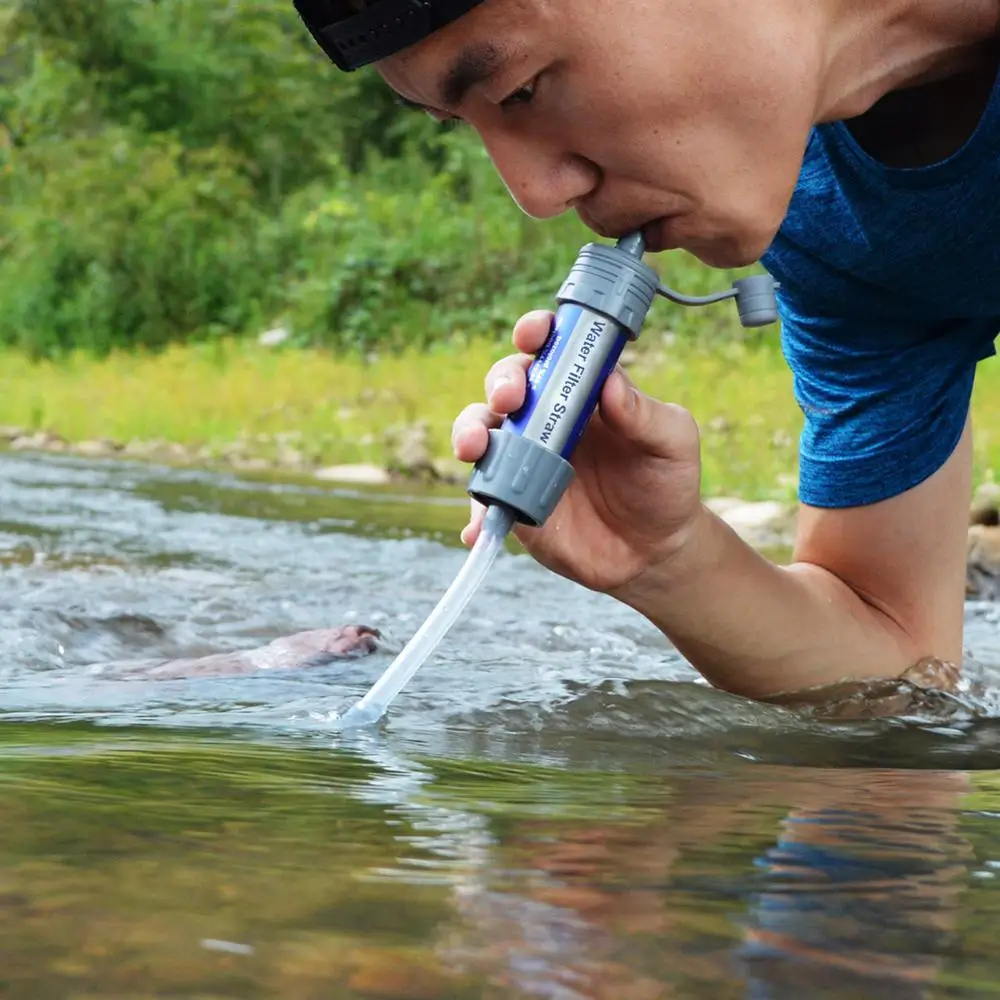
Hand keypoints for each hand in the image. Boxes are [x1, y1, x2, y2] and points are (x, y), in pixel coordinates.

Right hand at [452, 310, 704, 593]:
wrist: (653, 551)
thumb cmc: (665, 484)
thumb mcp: (672, 444)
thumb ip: (646, 414)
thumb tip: (610, 382)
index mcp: (582, 391)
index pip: (551, 348)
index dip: (536, 332)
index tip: (533, 335)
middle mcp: (545, 417)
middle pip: (507, 384)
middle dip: (500, 383)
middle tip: (509, 400)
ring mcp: (524, 458)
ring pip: (482, 433)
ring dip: (470, 432)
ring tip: (475, 448)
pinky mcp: (513, 500)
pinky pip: (484, 499)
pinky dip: (475, 510)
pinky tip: (478, 525)